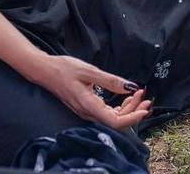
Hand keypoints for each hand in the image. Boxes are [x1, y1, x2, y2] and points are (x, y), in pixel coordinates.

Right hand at [24, 54, 151, 130]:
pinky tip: (126, 97)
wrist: (44, 70)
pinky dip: (119, 107)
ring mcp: (86, 112)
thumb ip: (110, 80)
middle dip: (134, 110)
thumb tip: (130, 87)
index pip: (115, 121)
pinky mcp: (86, 107)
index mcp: (89, 105)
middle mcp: (88, 113)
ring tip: (138, 95)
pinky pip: (106, 113)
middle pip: (116, 121)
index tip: (145, 108)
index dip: (133, 117)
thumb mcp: (89, 71)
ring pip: (112, 117)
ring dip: (128, 108)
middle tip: (145, 96)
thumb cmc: (64, 68)